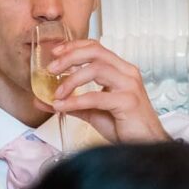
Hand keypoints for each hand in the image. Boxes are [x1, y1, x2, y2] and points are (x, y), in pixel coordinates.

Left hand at [44, 39, 170, 143]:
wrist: (145, 143)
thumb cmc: (124, 125)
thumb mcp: (93, 111)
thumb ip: (71, 102)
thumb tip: (43, 100)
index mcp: (120, 70)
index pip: (96, 47)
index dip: (74, 46)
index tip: (55, 52)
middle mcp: (127, 73)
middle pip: (95, 52)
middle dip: (69, 58)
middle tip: (51, 69)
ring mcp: (129, 85)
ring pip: (96, 69)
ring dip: (71, 80)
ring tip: (57, 94)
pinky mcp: (128, 101)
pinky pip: (96, 96)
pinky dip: (76, 100)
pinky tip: (63, 106)